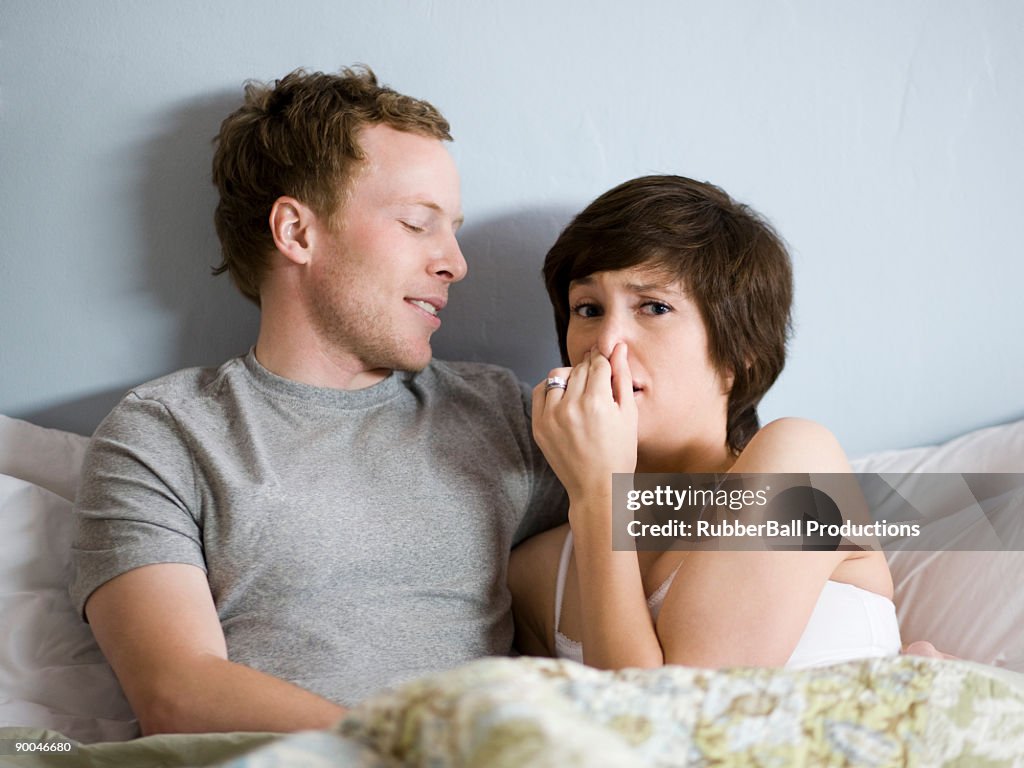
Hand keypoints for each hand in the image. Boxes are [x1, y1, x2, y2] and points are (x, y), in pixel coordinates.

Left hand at [531, 343, 637, 503]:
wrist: (597, 488)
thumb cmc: (619, 454)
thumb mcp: (628, 415)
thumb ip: (622, 378)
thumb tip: (619, 349)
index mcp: (597, 403)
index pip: (598, 364)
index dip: (604, 358)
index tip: (605, 359)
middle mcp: (571, 407)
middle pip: (579, 368)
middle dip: (590, 368)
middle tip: (597, 377)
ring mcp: (551, 417)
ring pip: (558, 376)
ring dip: (571, 376)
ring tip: (582, 388)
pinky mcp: (538, 426)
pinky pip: (540, 391)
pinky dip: (551, 388)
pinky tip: (564, 396)